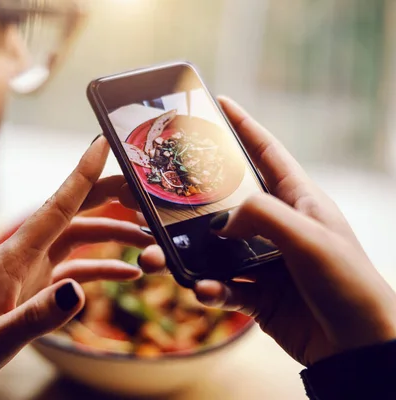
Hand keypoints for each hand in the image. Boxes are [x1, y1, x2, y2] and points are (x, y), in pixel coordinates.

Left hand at [0, 136, 153, 397]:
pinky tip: (127, 272)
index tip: (102, 144)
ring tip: (148, 241)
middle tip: (144, 190)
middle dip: (108, 196)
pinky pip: (75, 268)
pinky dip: (102, 266)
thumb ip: (36, 316)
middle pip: (72, 214)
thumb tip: (78, 290)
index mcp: (12, 258)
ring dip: (112, 235)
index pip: (54, 208)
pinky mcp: (34, 286)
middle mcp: (23, 255)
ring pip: (78, 238)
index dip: (80, 175)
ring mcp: (30, 269)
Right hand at [139, 97, 395, 365]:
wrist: (358, 347)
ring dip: (185, 255)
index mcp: (298, 199)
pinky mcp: (256, 294)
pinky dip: (207, 289)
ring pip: (212, 250)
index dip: (243, 126)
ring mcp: (263, 261)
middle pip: (225, 202)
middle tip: (157, 195)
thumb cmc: (347, 282)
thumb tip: (222, 223)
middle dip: (191, 201)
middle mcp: (277, 226)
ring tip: (157, 258)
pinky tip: (202, 291)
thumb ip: (261, 215)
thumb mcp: (308, 236)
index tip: (218, 104)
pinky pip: (220, 286)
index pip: (266, 152)